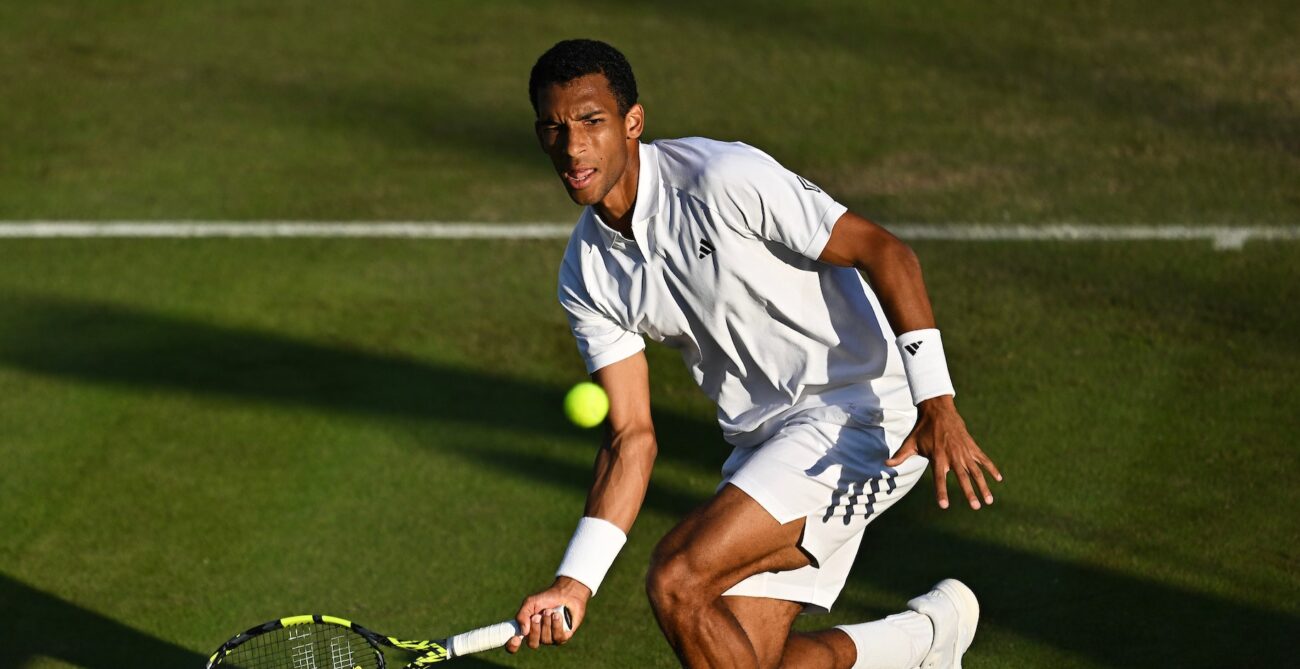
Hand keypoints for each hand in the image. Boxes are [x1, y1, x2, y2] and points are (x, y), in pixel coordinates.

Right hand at [505, 576, 589, 652]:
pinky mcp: (563, 637)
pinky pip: (558, 637)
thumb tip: (523, 631)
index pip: (514, 645)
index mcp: (526, 630)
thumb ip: (522, 615)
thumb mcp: (530, 603)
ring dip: (546, 623)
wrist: (564, 594)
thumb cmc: (546, 600)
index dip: (512, 646)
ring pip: (546, 639)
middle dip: (535, 629)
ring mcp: (550, 639)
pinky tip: (557, 615)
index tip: (515, 639)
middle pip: (532, 644)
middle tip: (537, 616)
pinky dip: (556, 624)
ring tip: (549, 611)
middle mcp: (538, 637)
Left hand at [886, 395, 1002, 509]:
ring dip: (983, 486)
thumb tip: (886, 464)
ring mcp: (964, 451)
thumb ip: (900, 456)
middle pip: (962, 477)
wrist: (938, 411)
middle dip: (969, 493)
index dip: (941, 492)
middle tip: (975, 507)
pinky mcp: (972, 446)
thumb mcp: (910, 443)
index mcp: (937, 457)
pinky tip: (999, 479)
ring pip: (976, 471)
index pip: (939, 479)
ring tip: (989, 501)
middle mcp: (952, 456)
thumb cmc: (923, 429)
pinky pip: (984, 459)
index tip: (944, 506)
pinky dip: (992, 468)